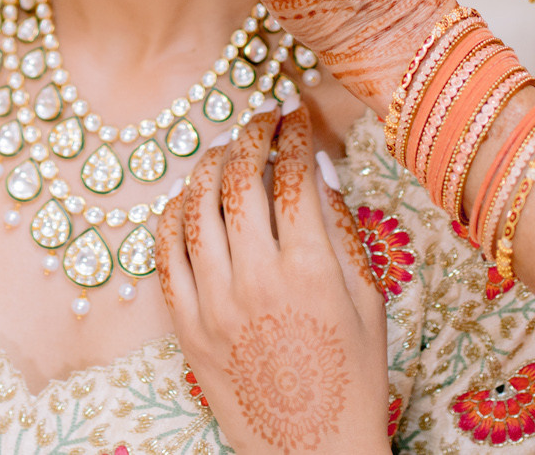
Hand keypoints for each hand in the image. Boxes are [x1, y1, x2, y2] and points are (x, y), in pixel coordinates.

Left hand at [158, 106, 389, 454]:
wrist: (313, 452)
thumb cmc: (354, 379)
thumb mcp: (369, 300)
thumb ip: (343, 230)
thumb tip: (319, 168)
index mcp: (310, 270)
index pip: (293, 173)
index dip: (294, 131)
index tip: (297, 114)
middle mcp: (256, 280)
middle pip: (239, 179)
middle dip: (251, 134)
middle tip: (262, 121)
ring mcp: (214, 304)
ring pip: (196, 208)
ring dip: (209, 166)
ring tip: (226, 151)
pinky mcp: (187, 328)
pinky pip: (165, 255)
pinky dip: (173, 215)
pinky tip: (189, 199)